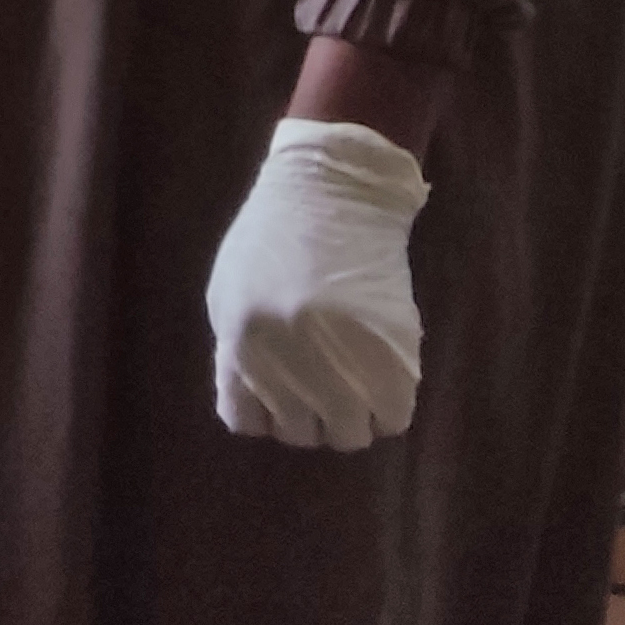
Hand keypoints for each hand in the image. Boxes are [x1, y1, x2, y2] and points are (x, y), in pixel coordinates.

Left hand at [206, 119, 428, 451]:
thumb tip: (257, 400)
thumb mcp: (231, 290)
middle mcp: (288, 360)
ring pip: (348, 435)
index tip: (282, 393)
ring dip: (353, 417)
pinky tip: (385, 378)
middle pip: (300, 432)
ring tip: (358, 382)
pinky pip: (393, 418)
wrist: (336, 190)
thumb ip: (237, 348)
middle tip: (325, 383)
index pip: (247, 421)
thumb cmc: (276, 233)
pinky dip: (389, 409)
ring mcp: (343, 359)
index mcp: (241, 342)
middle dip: (311, 415)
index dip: (266, 411)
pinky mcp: (393, 353)